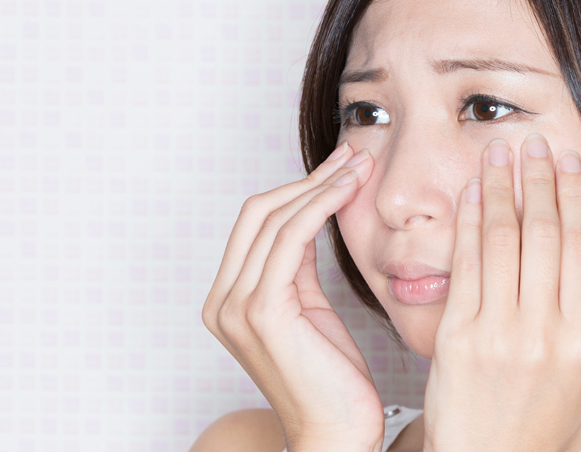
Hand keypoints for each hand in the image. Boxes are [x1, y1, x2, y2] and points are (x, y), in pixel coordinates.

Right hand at [202, 143, 384, 451]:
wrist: (335, 433)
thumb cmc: (331, 379)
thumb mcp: (310, 309)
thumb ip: (299, 266)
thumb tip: (310, 214)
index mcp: (227, 298)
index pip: (256, 223)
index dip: (298, 186)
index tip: (340, 165)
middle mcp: (222, 301)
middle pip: (258, 212)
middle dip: (309, 177)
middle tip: (353, 156)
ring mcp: (236, 307)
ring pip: (274, 220)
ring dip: (320, 186)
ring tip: (359, 167)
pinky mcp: (263, 312)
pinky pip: (290, 240)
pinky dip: (319, 208)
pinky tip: (347, 192)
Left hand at [422, 134, 580, 451]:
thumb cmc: (544, 419)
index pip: (577, 248)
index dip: (571, 197)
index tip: (565, 162)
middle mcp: (543, 330)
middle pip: (542, 235)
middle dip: (537, 180)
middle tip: (534, 143)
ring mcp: (497, 332)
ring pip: (501, 242)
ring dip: (500, 189)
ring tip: (499, 153)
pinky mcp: (457, 336)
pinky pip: (465, 266)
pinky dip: (468, 224)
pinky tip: (471, 195)